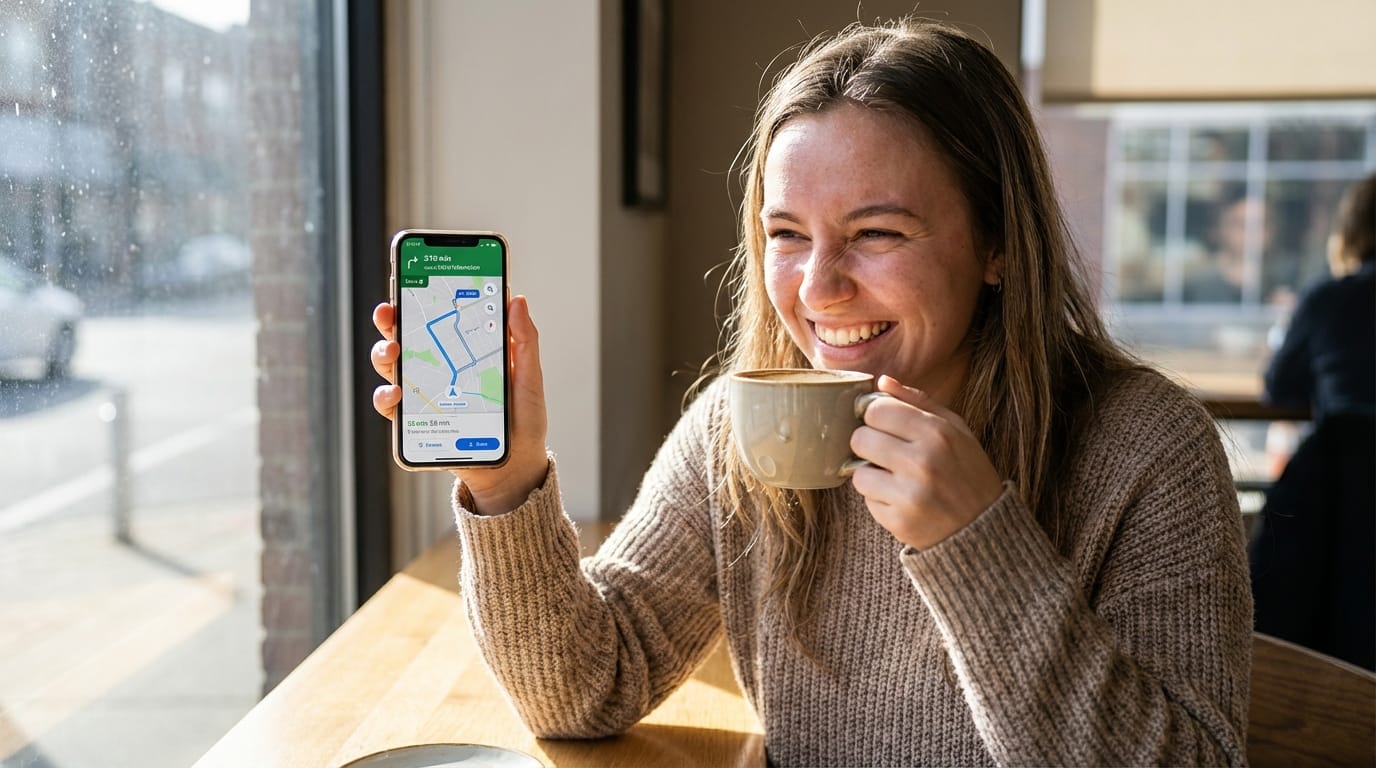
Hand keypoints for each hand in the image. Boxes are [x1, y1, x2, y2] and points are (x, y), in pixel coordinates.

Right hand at [371, 296, 550, 514]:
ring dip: (383, 354)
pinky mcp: (417, 422)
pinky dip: (386, 397)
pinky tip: (396, 392)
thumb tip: (516, 299)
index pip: (438, 318)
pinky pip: (392, 407)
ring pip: (392, 367)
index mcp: (464, 351)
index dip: (421, 298)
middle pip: (406, 337)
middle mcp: (438, 369)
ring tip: (393, 351)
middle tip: (389, 314)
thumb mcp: (529, 377)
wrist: (514, 467)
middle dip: (391, 321)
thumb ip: (524, 340)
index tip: (412, 280)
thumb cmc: (523, 420)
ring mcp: (424, 394)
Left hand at [849, 375, 1003, 548]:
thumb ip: (919, 402)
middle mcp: (922, 462)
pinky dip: (879, 500)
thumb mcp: (956, 430)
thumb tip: (882, 381)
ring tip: (896, 479)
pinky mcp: (898, 521)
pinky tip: (902, 500)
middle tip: (887, 453)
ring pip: (858, 472)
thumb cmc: (967, 473)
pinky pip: (867, 501)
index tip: (884, 425)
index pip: (876, 410)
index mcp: (937, 433)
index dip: (875, 417)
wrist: (984, 529)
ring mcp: (909, 494)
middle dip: (869, 444)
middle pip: (860, 438)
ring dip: (871, 475)